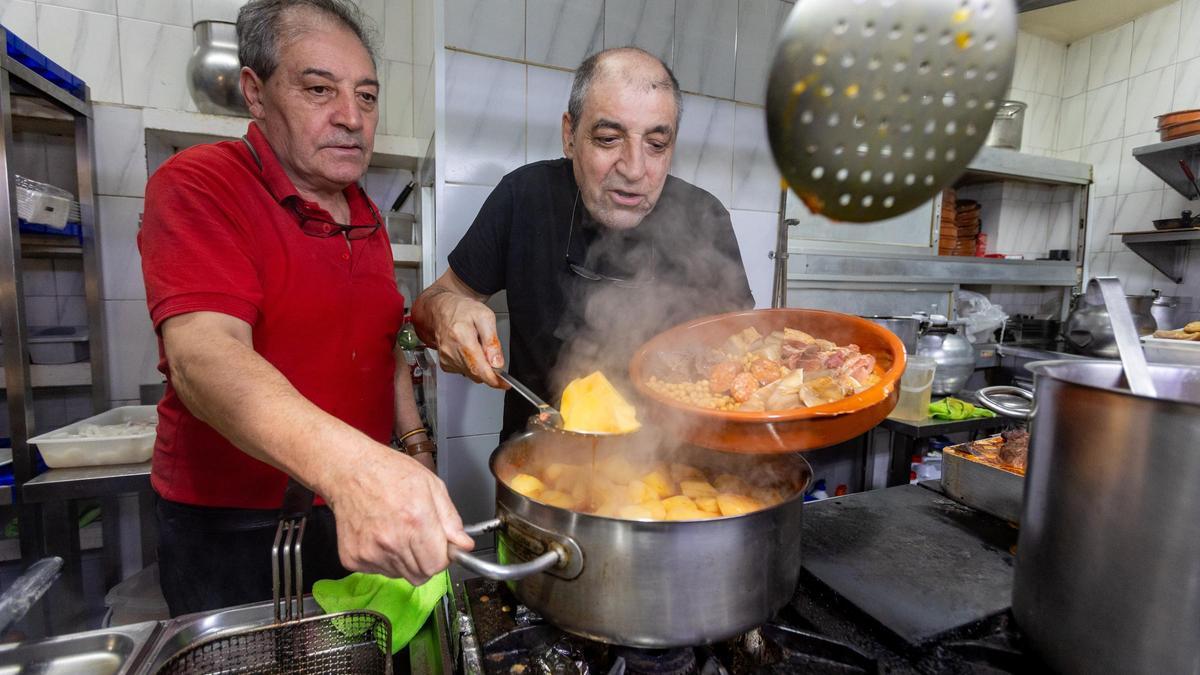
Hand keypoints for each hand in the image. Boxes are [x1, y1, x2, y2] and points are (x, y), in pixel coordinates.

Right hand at [328, 444, 473, 584]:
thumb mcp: (432, 485)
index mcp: (416, 521)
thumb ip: (451, 519)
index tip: (439, 546)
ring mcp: (371, 552)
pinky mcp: (353, 558)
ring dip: (404, 560)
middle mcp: (393, 540)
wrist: (349, 470)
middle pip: (420, 575)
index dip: (442, 557)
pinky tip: (380, 535)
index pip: (438, 565)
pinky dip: (383, 558)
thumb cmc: (388, 472)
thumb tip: (464, 545)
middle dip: (425, 560)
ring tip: (396, 531)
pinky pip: (379, 571)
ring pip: (400, 574)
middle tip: (418, 537)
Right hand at [429, 293, 505, 388]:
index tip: (505, 384)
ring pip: (471, 374)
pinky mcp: (445, 364)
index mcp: (462, 338)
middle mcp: (451, 351)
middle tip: (494, 356)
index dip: (494, 380)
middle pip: (476, 374)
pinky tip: (469, 351)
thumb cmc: (463, 310)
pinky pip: (464, 372)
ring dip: (480, 367)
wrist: (443, 308)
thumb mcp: (485, 317)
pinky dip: (471, 366)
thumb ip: (492, 341)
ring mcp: (446, 359)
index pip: (479, 368)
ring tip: (478, 347)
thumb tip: (497, 363)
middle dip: (490, 371)